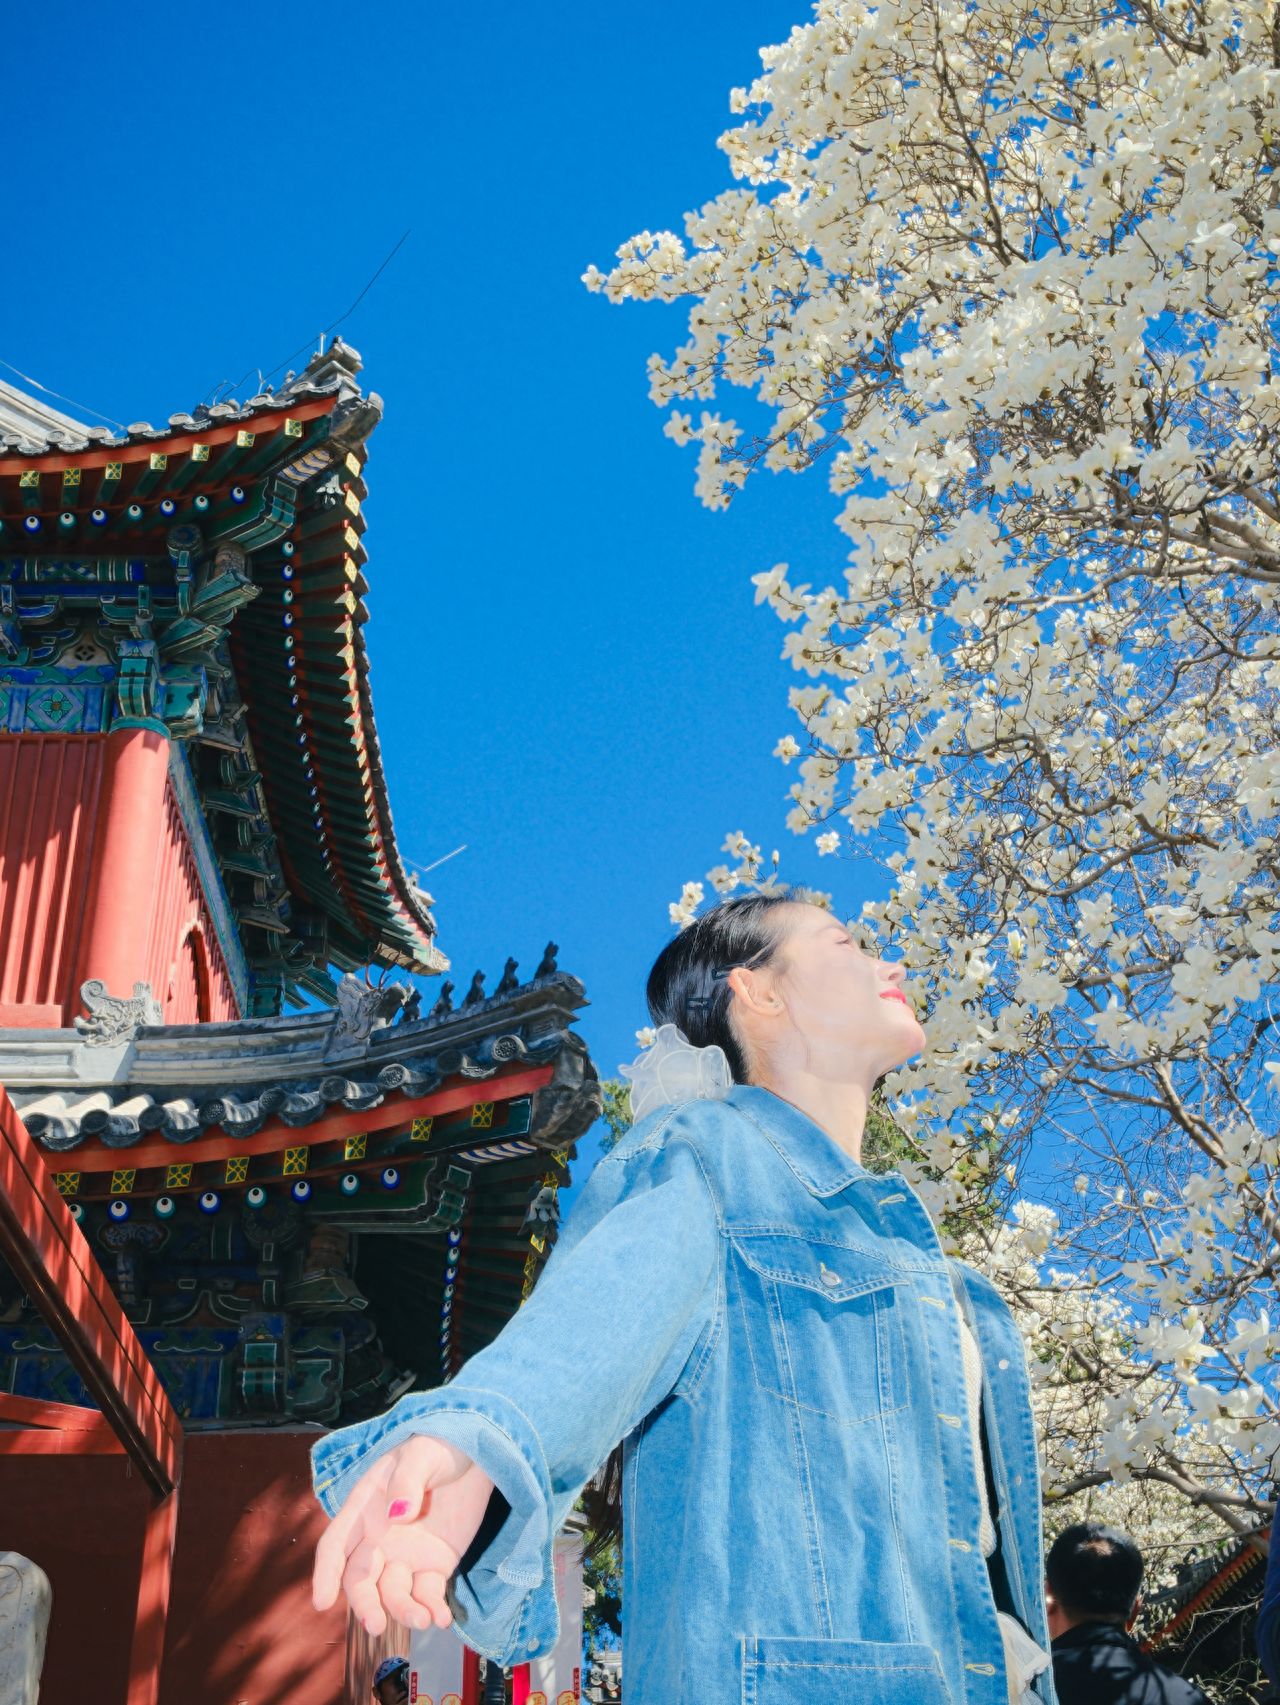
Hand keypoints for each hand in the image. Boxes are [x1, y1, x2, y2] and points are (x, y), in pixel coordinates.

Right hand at [312, 1434, 495, 1635]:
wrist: (476, 1455)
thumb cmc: (438, 1447)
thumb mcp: (421, 1454)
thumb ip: (406, 1481)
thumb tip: (396, 1514)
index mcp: (365, 1509)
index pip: (336, 1545)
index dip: (326, 1573)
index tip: (322, 1601)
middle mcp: (380, 1539)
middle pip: (361, 1579)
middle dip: (365, 1604)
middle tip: (377, 1624)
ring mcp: (407, 1555)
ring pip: (394, 1593)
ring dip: (403, 1611)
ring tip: (423, 1619)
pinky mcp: (435, 1565)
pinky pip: (428, 1594)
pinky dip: (433, 1609)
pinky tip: (443, 1618)